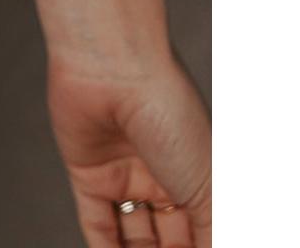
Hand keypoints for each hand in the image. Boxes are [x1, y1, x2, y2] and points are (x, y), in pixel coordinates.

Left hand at [47, 46, 211, 244]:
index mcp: (197, 174)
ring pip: (134, 237)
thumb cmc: (170, 114)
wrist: (115, 68)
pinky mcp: (87, 172)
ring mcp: (124, 173)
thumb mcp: (207, 186)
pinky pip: (97, 223)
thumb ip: (212, 232)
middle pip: (169, 238)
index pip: (201, 231)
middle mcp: (161, 175)